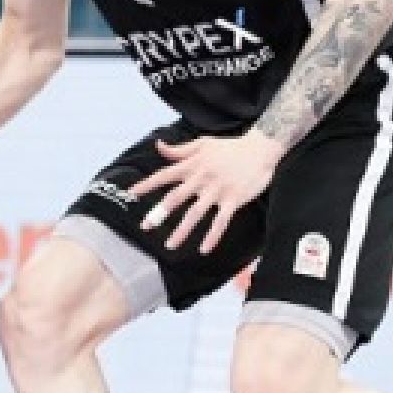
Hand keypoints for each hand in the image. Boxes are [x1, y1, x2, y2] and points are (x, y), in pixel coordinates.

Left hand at [129, 130, 282, 253]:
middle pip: (175, 198)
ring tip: (170, 245)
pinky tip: (204, 249)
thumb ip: (179, 150)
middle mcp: (201, 179)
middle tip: (145, 227)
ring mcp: (217, 190)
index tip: (131, 193)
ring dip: (182, 230)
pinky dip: (213, 236)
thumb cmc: (230, 147)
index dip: (146, 184)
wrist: (261, 149)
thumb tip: (158, 146)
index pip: (164, 175)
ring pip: (196, 213)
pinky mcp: (233, 200)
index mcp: (192, 165)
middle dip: (159, 213)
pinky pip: (221, 222)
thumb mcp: (202, 143)